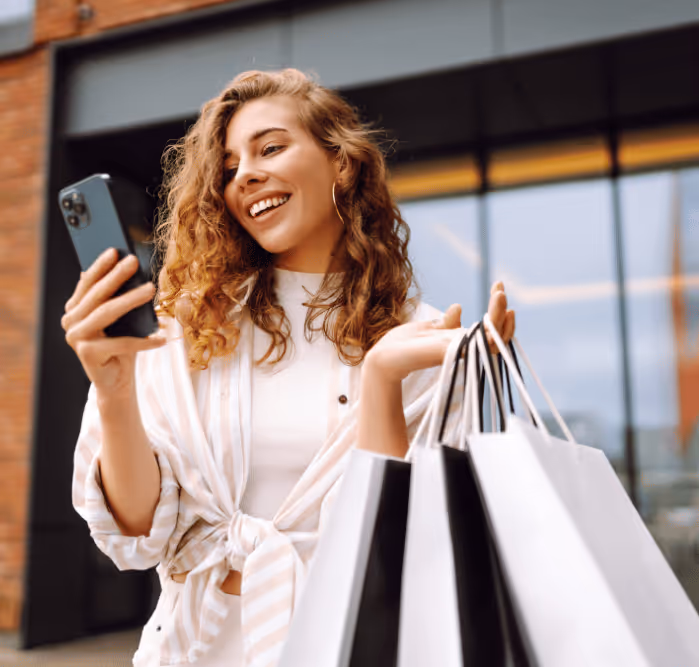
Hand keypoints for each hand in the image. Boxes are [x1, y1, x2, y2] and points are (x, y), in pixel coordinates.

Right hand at [61, 248, 166, 397]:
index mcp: (75, 309)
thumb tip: (130, 272)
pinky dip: (145, 341)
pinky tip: (162, 337)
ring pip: (107, 313)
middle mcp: (70, 322)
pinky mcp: (87, 354)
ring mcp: (76, 338)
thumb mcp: (121, 320)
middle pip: (97, 295)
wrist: (116, 381)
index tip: (116, 250)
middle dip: (117, 276)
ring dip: (131, 300)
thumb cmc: (121, 346)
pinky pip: (122, 343)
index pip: (88, 283)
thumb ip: (118, 299)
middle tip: (134, 261)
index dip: (101, 265)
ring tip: (152, 290)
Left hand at [365, 281, 515, 383]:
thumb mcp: (429, 327)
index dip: (496, 310)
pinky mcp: (452, 351)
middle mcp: (462, 346)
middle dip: (500, 312)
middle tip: (500, 288)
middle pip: (494, 334)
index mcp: (458, 339)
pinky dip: (489, 332)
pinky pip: (479, 345)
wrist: (386, 354)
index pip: (487, 328)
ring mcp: (459, 349)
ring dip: (498, 317)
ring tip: (500, 295)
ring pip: (492, 339)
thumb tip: (459, 307)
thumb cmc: (404, 344)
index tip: (498, 285)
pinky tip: (491, 317)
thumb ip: (446, 322)